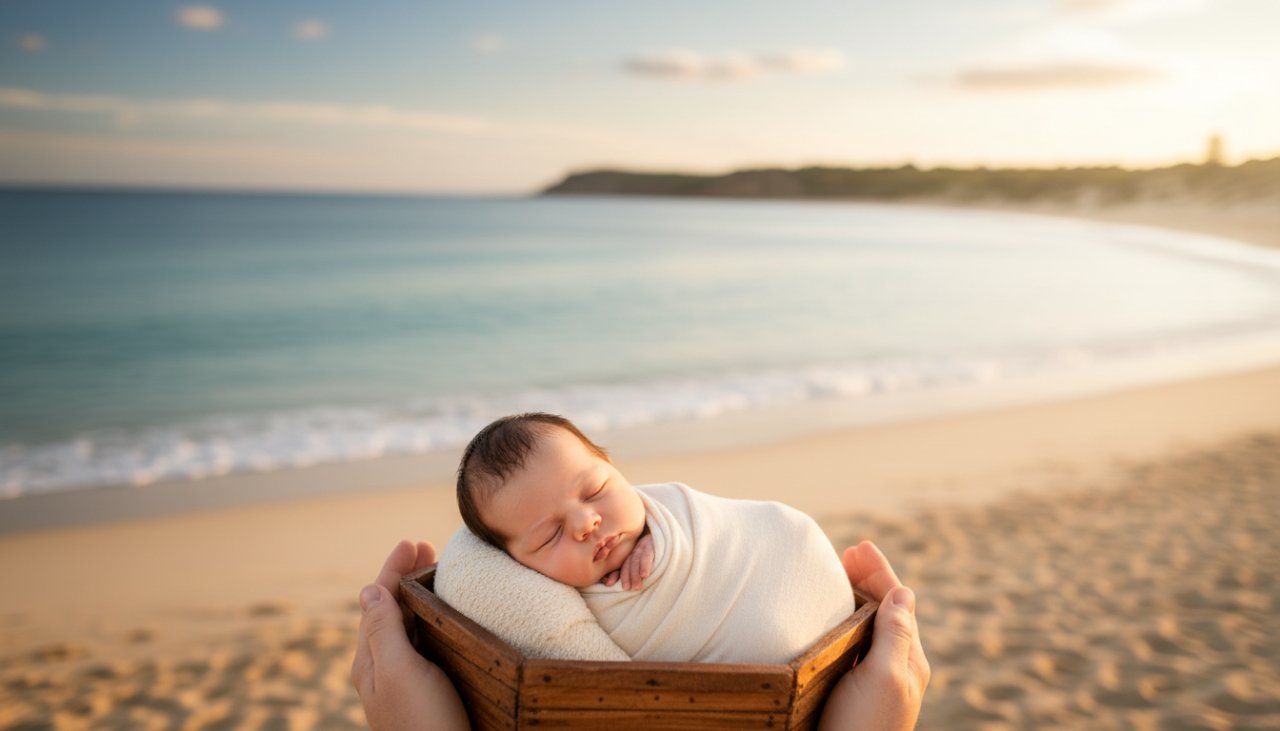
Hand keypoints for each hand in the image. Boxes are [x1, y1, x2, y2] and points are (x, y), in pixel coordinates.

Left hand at [351, 540, 469, 730]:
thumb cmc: (423, 723)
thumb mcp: (400, 671)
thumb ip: (383, 631)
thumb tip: (368, 590)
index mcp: (370, 660)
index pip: (375, 601)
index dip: (392, 569)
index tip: (413, 542)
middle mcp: (382, 668)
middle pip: (388, 609)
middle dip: (404, 576)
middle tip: (428, 548)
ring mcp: (403, 680)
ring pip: (405, 625)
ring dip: (418, 594)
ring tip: (437, 573)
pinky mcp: (425, 690)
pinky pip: (421, 642)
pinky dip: (430, 618)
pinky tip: (445, 618)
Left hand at [600, 532, 654, 589]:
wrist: (668, 533)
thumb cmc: (658, 550)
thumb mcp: (647, 558)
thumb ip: (636, 568)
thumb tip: (616, 583)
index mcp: (634, 553)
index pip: (624, 565)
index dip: (615, 574)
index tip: (609, 584)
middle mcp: (637, 549)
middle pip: (629, 563)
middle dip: (626, 576)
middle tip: (627, 589)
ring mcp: (644, 546)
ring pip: (636, 561)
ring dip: (635, 575)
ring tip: (636, 587)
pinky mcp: (653, 544)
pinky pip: (647, 556)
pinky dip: (645, 566)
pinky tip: (645, 575)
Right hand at [819, 541, 930, 730]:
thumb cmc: (865, 727)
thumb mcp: (884, 676)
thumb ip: (895, 633)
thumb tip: (904, 591)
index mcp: (908, 659)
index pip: (898, 602)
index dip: (879, 571)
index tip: (859, 546)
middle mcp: (894, 667)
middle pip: (884, 610)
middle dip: (867, 579)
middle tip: (844, 554)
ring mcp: (873, 680)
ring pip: (868, 627)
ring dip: (854, 598)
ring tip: (836, 578)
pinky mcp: (851, 692)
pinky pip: (852, 646)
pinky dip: (842, 622)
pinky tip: (827, 622)